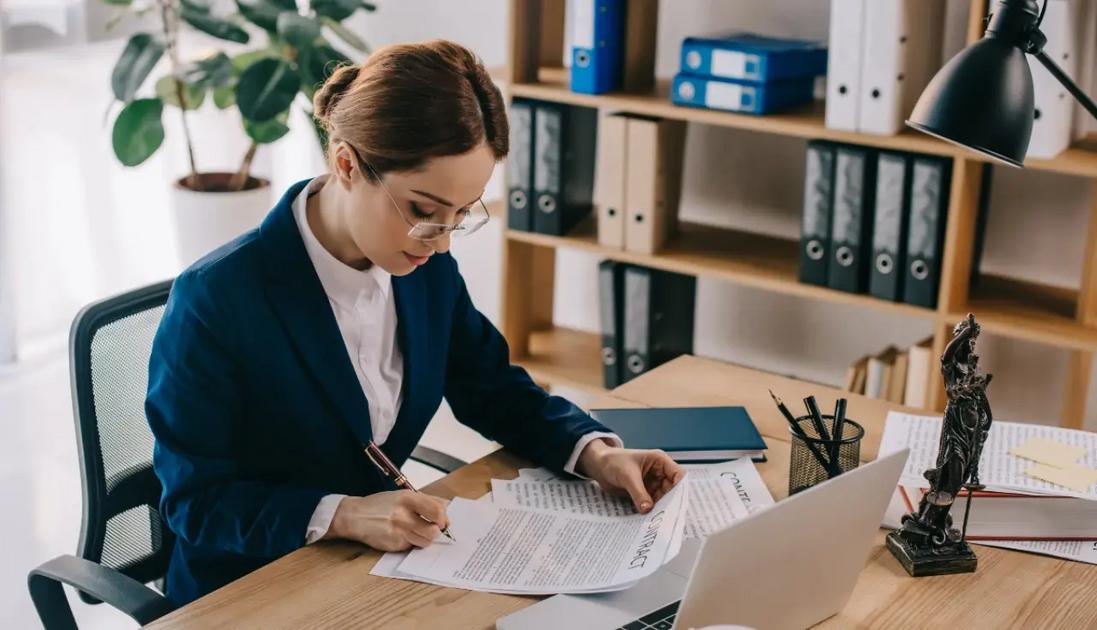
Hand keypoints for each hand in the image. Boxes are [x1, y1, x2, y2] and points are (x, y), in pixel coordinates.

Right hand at [323, 490, 449, 551]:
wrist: (355, 516)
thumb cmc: (380, 505)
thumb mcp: (402, 495)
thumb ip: (425, 500)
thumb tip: (446, 508)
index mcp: (408, 498)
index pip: (438, 510)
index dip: (444, 518)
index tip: (443, 521)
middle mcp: (404, 515)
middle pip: (434, 530)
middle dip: (436, 531)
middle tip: (432, 528)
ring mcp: (398, 531)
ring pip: (425, 541)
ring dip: (425, 538)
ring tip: (416, 532)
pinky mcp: (393, 544)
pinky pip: (411, 546)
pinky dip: (410, 542)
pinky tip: (401, 535)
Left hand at [577, 439, 684, 512]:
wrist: (598, 466)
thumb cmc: (613, 461)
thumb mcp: (627, 476)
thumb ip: (638, 493)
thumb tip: (648, 509)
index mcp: (660, 461)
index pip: (678, 475)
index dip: (680, 488)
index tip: (677, 502)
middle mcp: (659, 473)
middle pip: (672, 490)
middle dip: (670, 502)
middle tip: (666, 517)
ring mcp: (652, 484)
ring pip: (663, 499)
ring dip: (660, 509)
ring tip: (657, 521)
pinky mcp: (644, 493)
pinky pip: (652, 504)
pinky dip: (651, 511)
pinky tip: (648, 520)